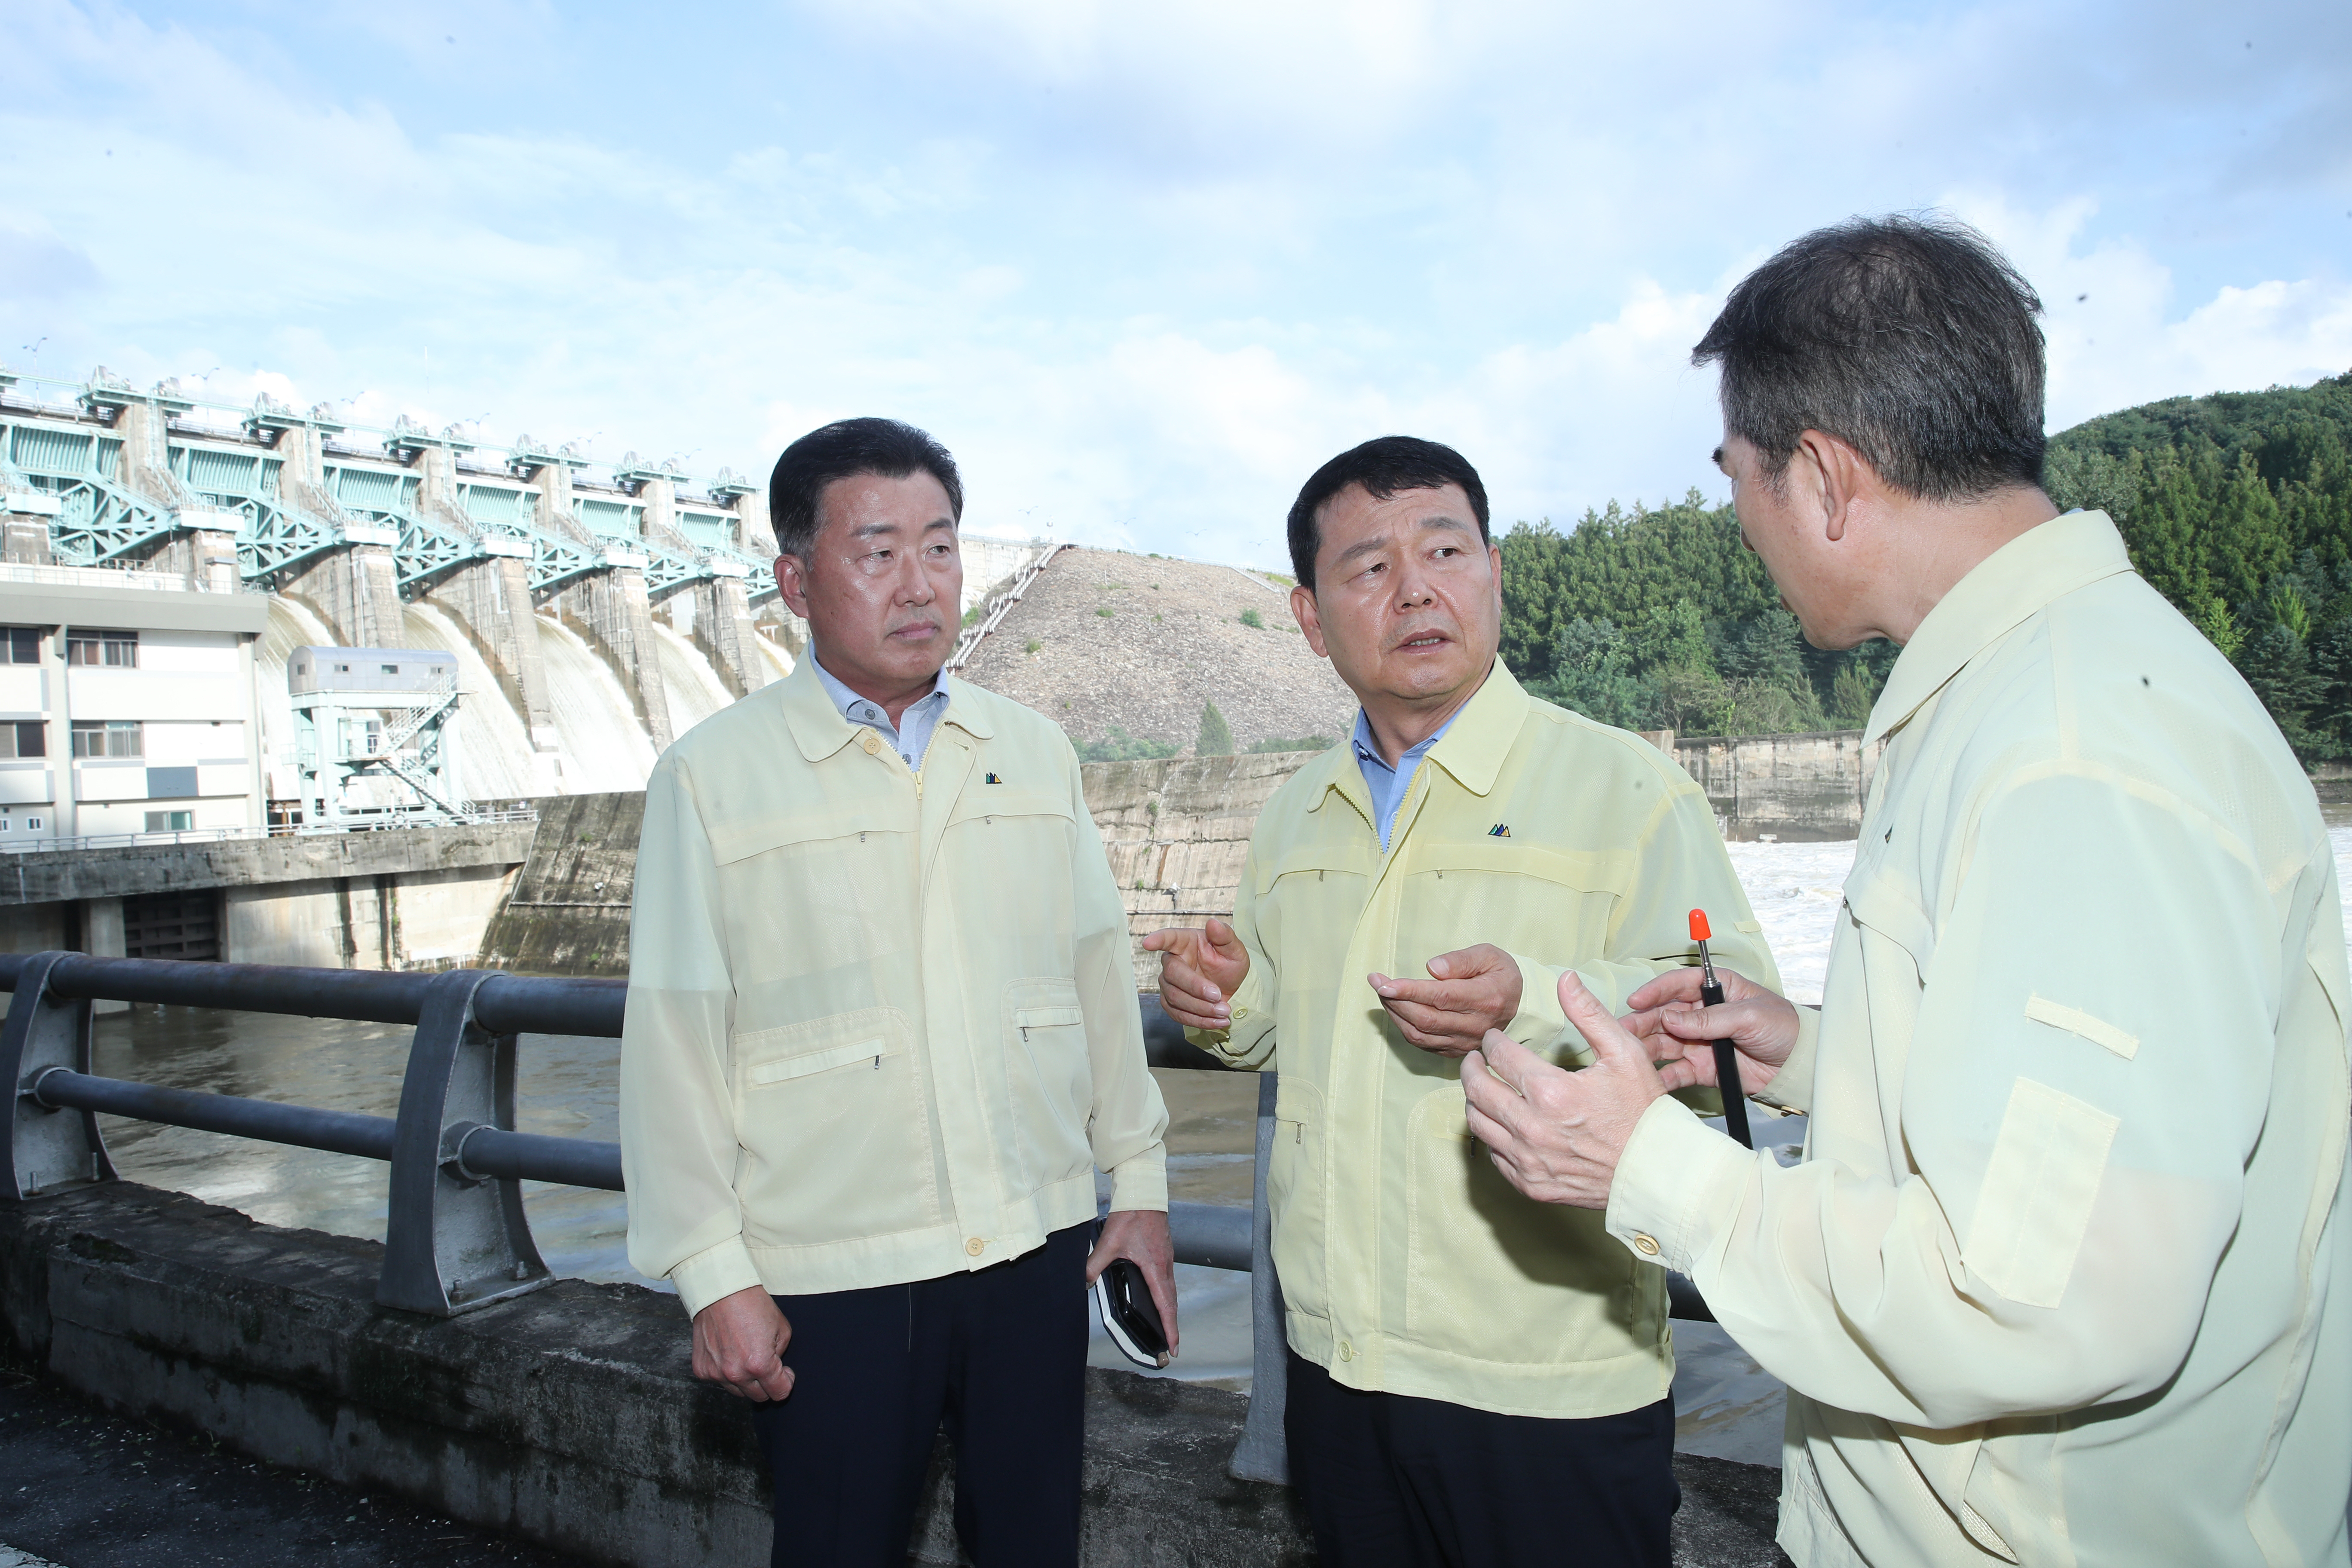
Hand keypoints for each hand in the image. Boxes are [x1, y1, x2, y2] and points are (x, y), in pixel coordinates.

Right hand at [691, 1285, 795, 1401]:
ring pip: (738, 1391)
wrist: (721, 1292)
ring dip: (746, 1380)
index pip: (779, 1393)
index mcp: (759, 1364)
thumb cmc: (752, 1305)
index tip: (785, 1373)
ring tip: (746, 1356)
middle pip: (758, 1396)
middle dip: (767, 1384)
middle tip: (767, 1365)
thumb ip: (781, 1354)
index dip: (786, 1382)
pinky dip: (726, 1372)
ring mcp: (716, 1373)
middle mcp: (736, 1374)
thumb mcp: (781, 1328)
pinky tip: (729, 1354)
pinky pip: (719, 1381)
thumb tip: (777, 1369)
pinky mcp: (701, 1370)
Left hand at [1088, 1208, 1179, 1354]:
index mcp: (1155, 1267)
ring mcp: (1167, 1258)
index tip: (1174, 1347)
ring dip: (1170, 1309)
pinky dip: (1167, 1294)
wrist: (1142, 1193)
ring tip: (1166, 1325)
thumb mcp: (1108, 1242)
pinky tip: (1159, 1296)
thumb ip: (1094, 1264)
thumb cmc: (1130, 1215)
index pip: (1165, 1305)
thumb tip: (1083, 1283)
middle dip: (1172, 1325)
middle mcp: (1165, 1265)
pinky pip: (1168, 1279)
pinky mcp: (1164, 1252)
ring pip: (1171, 1290)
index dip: (1170, 1328)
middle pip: (1172, 1302)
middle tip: (1171, 1345)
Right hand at [1142, 917, 1250, 1031]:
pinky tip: (1218, 1022)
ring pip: (1175, 997)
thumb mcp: (1235, 950)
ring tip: (1225, 1011)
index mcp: (1185, 943)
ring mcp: (1169, 984)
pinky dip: (1199, 1020)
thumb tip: (1213, 923)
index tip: (1147, 943)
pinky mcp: (1171, 1003)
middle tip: (1218, 996)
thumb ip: (1225, 937)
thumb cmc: (1230, 965)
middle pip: (1172, 974)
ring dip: (1201, 1008)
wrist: (1233, 990)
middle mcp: (1173, 962)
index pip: (1169, 938)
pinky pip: (1178, 1014)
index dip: (1158, 940)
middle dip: (1195, 988)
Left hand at [1369, 944, 1522, 1057]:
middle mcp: (1477, 1025)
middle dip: (1395, 1001)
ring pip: (1421, 1035)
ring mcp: (1467, 1042)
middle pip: (1426, 1019)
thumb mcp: (1489, 955)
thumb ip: (1461, 960)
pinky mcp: (1458, 1051)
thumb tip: (1431, 969)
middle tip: (1376, 982)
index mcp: (1486, 998)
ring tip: (1383, 994)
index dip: (1409, 991)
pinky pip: (1425, 1044)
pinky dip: (1405, 1028)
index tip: (1384, 983)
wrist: (1522, 1004)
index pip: (1441, 997)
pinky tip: (1396, 1010)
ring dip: (1396, 1015)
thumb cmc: (1501, 974)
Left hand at [1460, 971, 1667, 1209]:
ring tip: (1483, 1087)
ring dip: (1475, 1100)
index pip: (1500, 1056)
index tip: (1493, 1038)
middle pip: (1477, 1089)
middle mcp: (1532, 1128)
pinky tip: (1502, 1123)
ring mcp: (1529, 1160)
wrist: (1655, 1172)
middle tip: (1474, 1059)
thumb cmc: (1643, 1111)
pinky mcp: (1531, 1184)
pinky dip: (1492, 1135)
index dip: (1492, 1041)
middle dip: (1471, 1067)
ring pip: (1479, 1123)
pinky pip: (1495, 1156)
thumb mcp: (1625, 1053)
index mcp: (1551, 1092)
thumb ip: (1589, 1013)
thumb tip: (1565, 978)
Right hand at [1620, 965, 1798, 1098]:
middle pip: (1664, 1014)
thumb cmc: (1783, 1028)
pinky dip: (1662, 1075)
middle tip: (1622, 1030)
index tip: (1637, 1000)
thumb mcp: (1749, 1016)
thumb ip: (1710, 1019)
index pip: (1679, 984)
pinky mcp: (1701, 1068)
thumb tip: (1671, 1019)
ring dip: (1646, 1047)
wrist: (1799, 1067)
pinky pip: (1677, 1070)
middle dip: (1642, 1022)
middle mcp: (1702, 1014)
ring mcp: (1699, 1041)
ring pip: (1664, 1042)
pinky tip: (1649, 1079)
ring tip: (1628, 1054)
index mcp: (1715, 990)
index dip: (1656, 991)